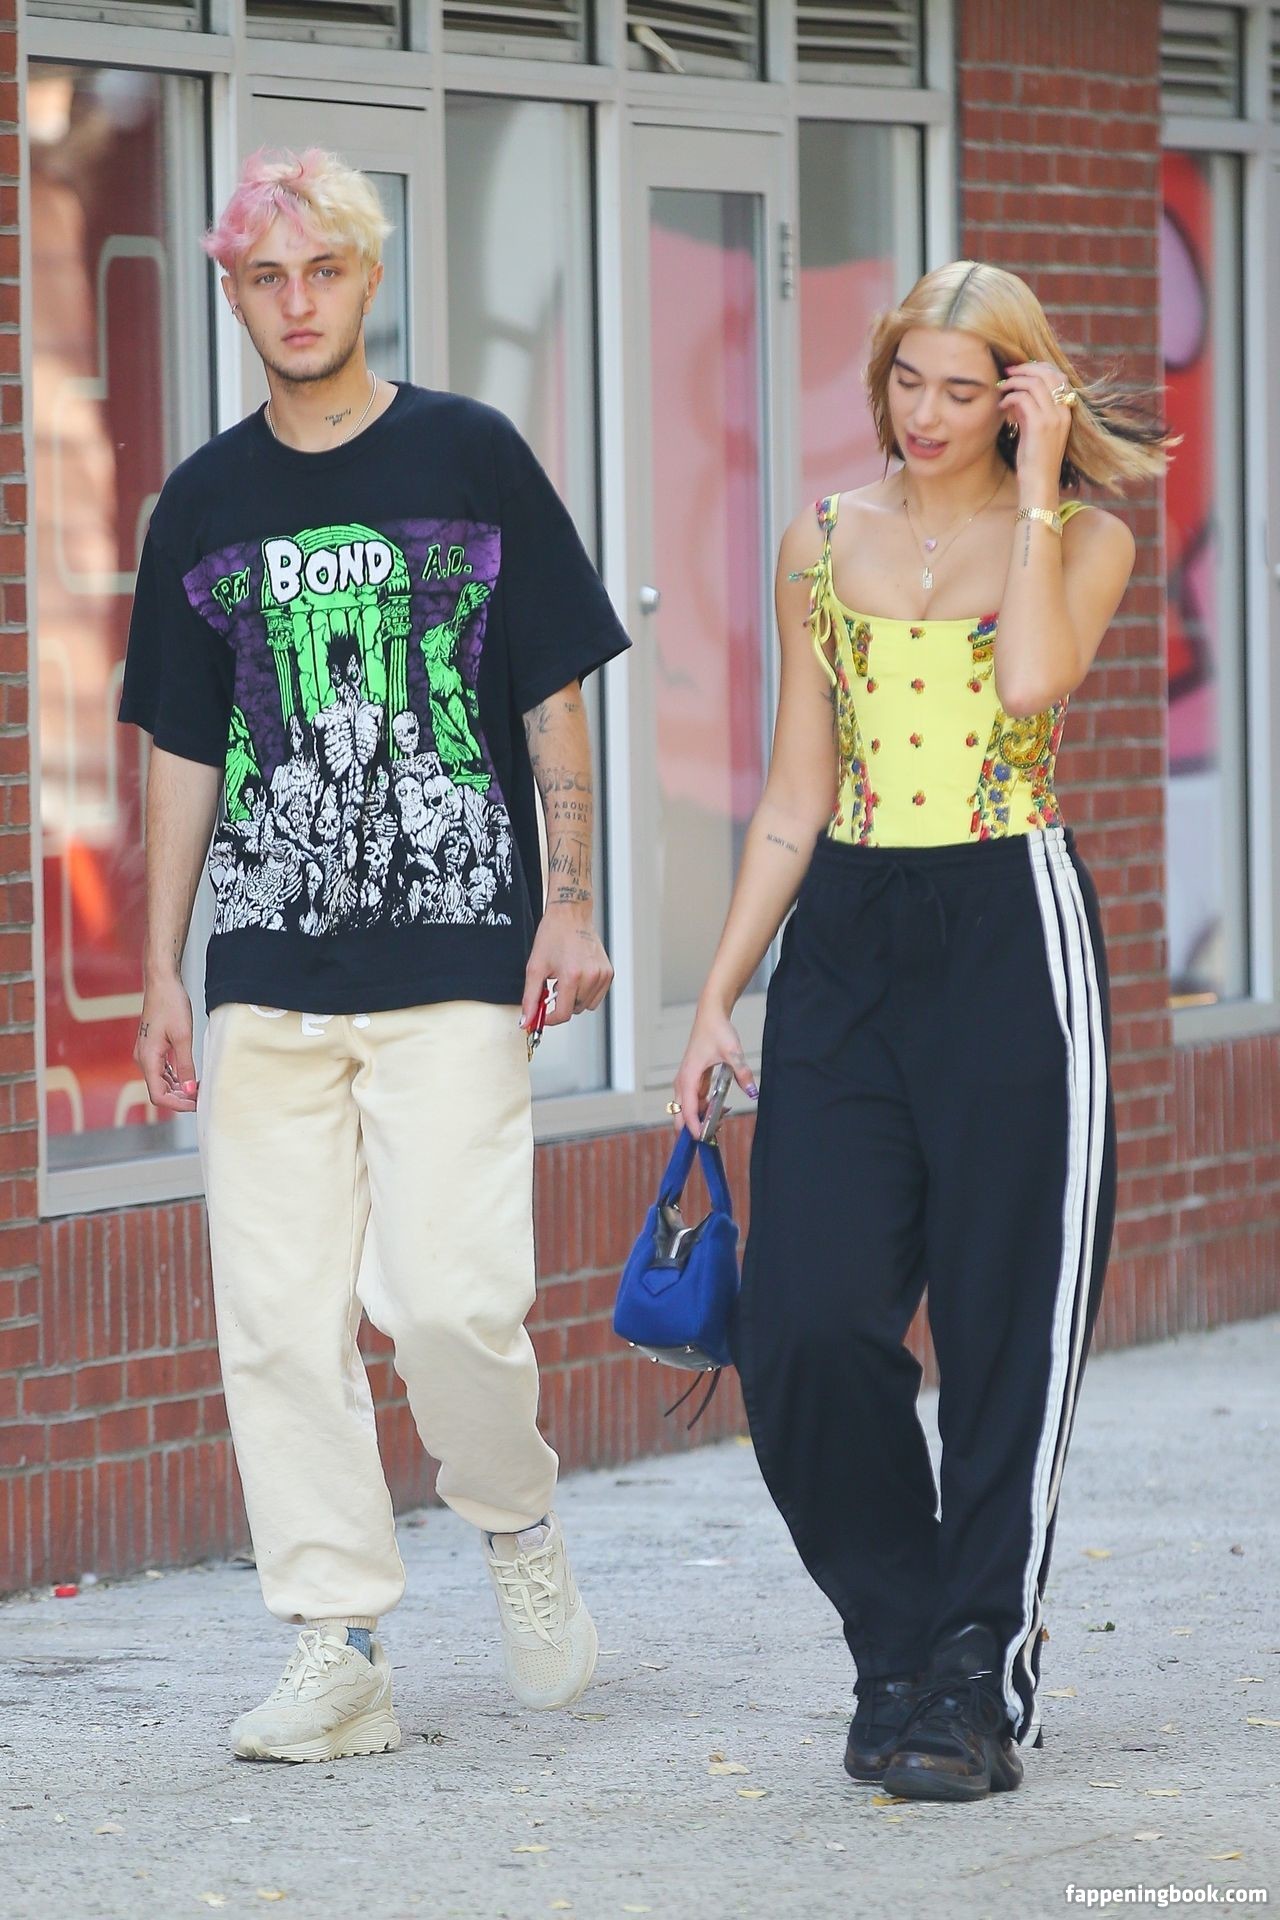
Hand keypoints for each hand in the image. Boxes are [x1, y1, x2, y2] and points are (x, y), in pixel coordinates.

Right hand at [135, 975, 198, 1112]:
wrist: (162, 983)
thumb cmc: (171, 1004)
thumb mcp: (183, 1037)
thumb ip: (186, 1066)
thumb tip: (190, 1090)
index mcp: (148, 1058)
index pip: (158, 1095)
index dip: (178, 1104)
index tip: (197, 1103)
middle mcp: (143, 1059)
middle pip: (159, 1091)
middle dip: (180, 1098)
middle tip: (202, 1097)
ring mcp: (147, 1053)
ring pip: (161, 1081)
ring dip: (179, 1089)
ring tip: (199, 1089)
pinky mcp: (152, 1047)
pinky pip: (162, 1070)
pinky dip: (176, 1077)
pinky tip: (190, 1077)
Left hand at [520, 902, 612, 1032]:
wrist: (570, 916)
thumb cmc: (553, 936)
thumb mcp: (535, 968)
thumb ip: (530, 998)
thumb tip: (527, 1021)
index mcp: (571, 975)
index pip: (563, 1014)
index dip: (550, 1018)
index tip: (544, 1015)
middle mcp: (591, 976)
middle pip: (575, 1010)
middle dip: (562, 1004)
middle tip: (553, 986)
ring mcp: (602, 975)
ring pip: (587, 1005)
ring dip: (575, 999)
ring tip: (566, 980)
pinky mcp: (608, 973)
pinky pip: (597, 996)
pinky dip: (586, 993)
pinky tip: (578, 976)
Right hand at [673, 1003, 758, 1139]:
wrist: (710, 1016)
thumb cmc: (716, 1031)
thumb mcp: (732, 1052)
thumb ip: (742, 1073)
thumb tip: (752, 1093)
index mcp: (688, 1077)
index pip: (686, 1109)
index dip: (694, 1126)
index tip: (704, 1138)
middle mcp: (682, 1082)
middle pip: (681, 1113)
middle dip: (695, 1126)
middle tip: (715, 1133)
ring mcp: (686, 1081)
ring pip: (688, 1108)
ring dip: (702, 1117)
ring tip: (724, 1117)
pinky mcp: (692, 1080)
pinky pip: (695, 1101)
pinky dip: (705, 1108)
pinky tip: (722, 1108)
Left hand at [997, 361, 1074, 491]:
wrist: (1039, 484)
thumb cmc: (1035, 461)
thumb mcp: (1035, 431)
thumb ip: (1031, 412)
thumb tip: (1018, 395)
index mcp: (1066, 412)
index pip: (1059, 376)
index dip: (1039, 367)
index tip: (1020, 370)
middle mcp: (1063, 412)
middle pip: (1048, 374)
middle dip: (1025, 369)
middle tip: (1007, 372)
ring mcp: (1053, 418)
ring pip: (1035, 383)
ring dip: (1015, 382)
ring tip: (1001, 388)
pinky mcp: (1039, 426)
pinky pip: (1023, 399)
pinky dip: (1010, 397)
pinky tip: (1002, 405)